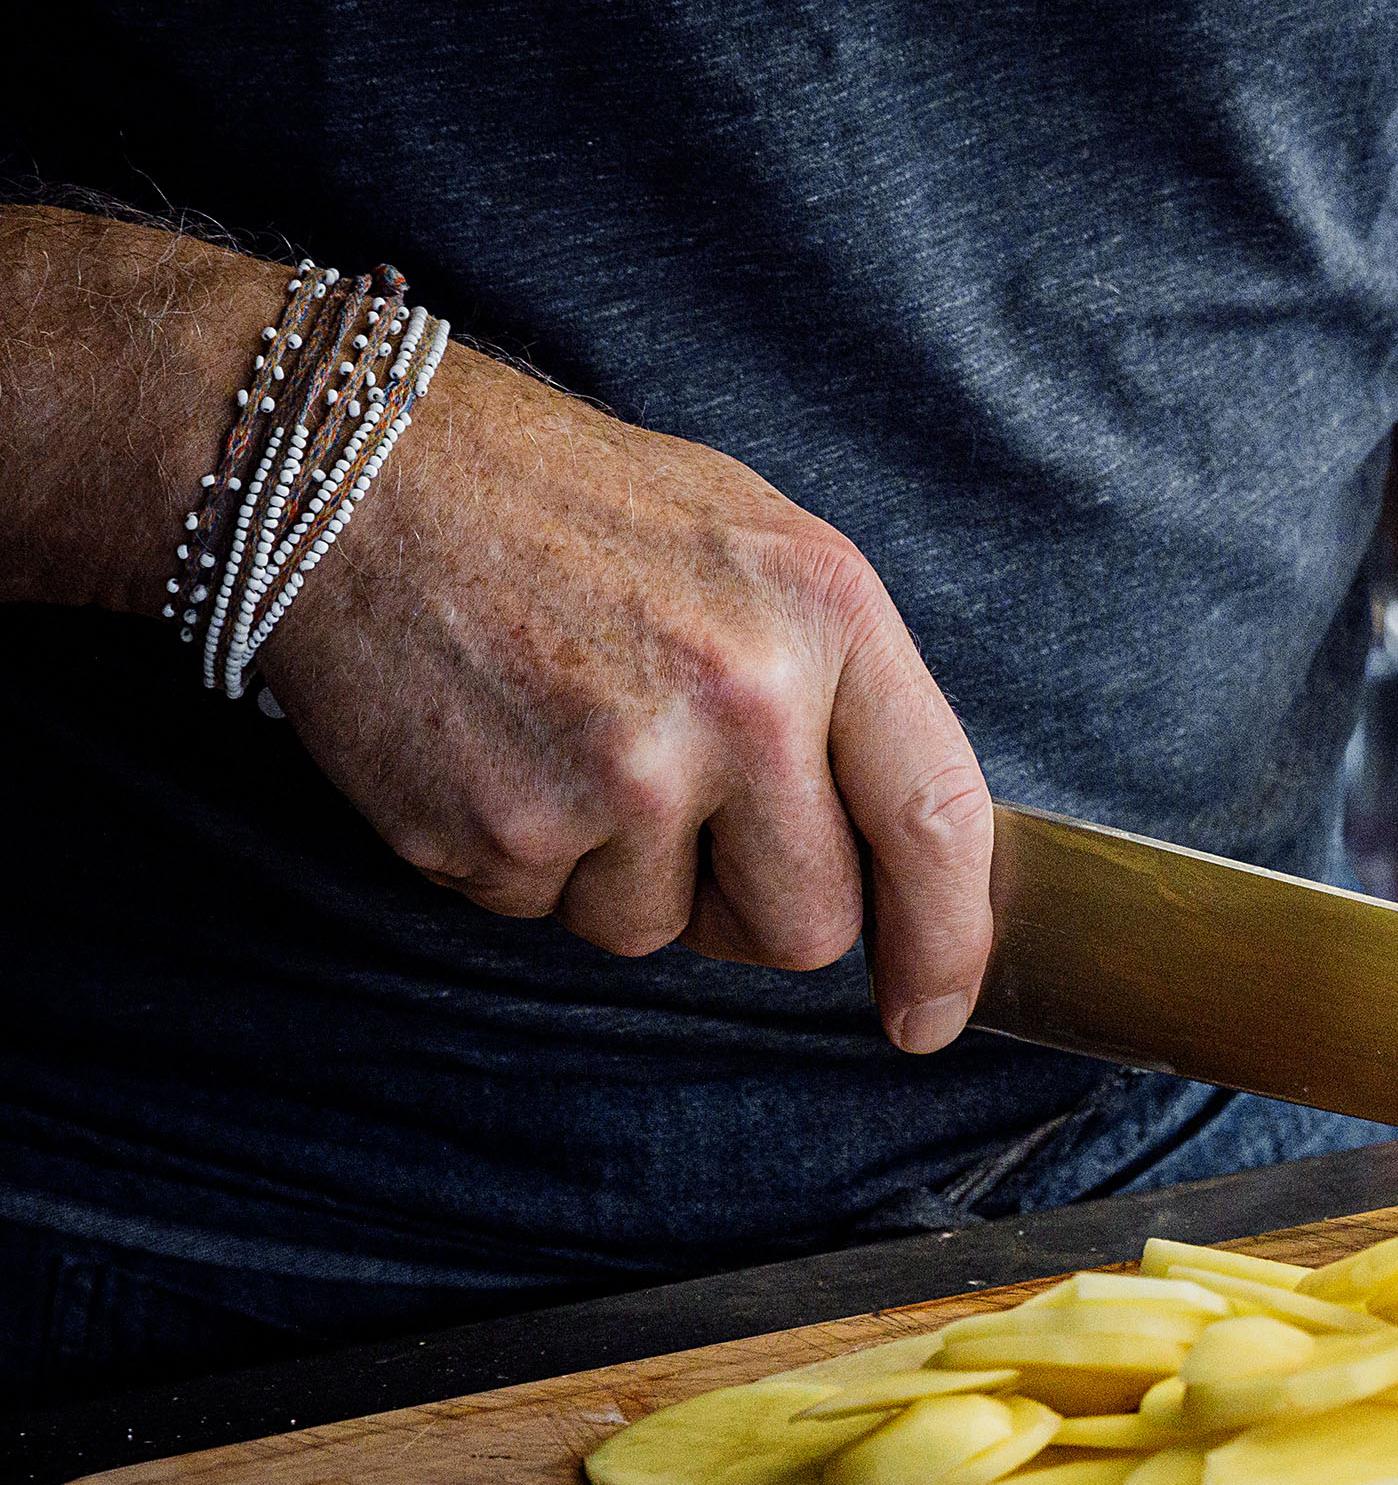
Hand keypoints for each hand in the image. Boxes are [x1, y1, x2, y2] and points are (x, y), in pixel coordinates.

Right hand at [261, 342, 994, 1051]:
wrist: (360, 472)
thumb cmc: (577, 510)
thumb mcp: (760, 552)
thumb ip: (847, 694)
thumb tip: (911, 857)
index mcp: (825, 615)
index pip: (937, 820)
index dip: (949, 942)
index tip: (933, 1012)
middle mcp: (738, 699)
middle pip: (807, 927)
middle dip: (757, 907)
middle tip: (692, 812)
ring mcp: (615, 773)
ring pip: (659, 932)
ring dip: (622, 874)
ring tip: (571, 737)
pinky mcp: (497, 829)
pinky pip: (544, 914)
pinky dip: (525, 857)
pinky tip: (499, 747)